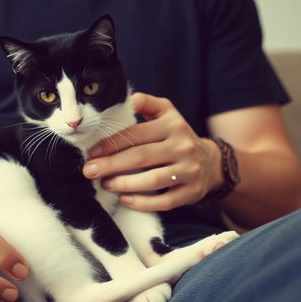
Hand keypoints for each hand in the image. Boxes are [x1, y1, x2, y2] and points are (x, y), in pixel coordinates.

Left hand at [83, 92, 221, 210]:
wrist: (211, 162)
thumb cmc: (176, 136)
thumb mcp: (166, 112)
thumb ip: (144, 102)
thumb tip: (121, 99)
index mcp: (172, 124)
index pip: (136, 134)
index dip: (111, 143)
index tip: (92, 152)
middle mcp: (183, 146)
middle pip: (141, 157)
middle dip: (111, 165)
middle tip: (89, 171)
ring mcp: (189, 170)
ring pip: (152, 180)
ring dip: (124, 184)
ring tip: (105, 184)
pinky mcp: (192, 192)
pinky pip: (164, 201)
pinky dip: (142, 202)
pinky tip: (124, 199)